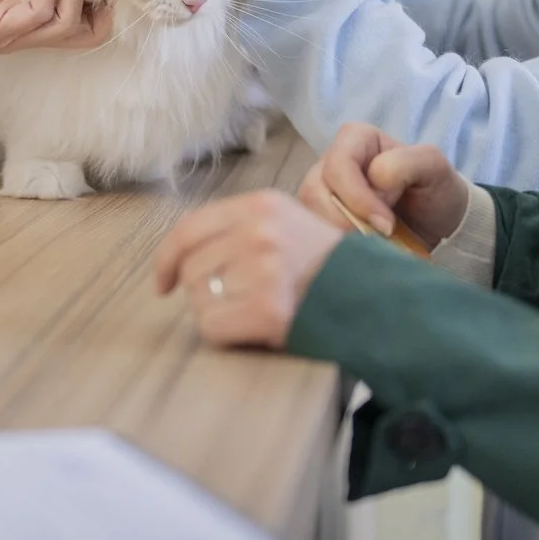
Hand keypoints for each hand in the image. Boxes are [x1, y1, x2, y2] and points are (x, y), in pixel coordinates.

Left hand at [153, 189, 344, 348]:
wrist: (377, 300)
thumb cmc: (327, 269)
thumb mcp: (288, 225)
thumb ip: (240, 228)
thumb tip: (180, 257)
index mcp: (263, 205)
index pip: (189, 228)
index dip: (167, 259)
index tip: (162, 283)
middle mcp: (260, 232)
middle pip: (192, 268)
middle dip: (204, 290)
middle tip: (239, 301)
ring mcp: (265, 270)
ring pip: (199, 297)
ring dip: (217, 312)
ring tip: (254, 311)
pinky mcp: (268, 309)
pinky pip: (212, 326)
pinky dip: (225, 334)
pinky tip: (253, 329)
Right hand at [296, 123, 470, 248]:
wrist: (439, 225)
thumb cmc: (436, 190)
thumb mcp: (435, 167)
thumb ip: (407, 162)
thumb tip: (374, 179)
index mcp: (355, 139)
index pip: (338, 165)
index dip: (357, 197)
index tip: (386, 224)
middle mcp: (331, 163)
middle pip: (315, 191)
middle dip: (344, 221)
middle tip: (374, 241)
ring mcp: (321, 193)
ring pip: (308, 215)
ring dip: (336, 236)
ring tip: (366, 248)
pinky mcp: (320, 220)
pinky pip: (312, 234)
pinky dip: (331, 247)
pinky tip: (355, 253)